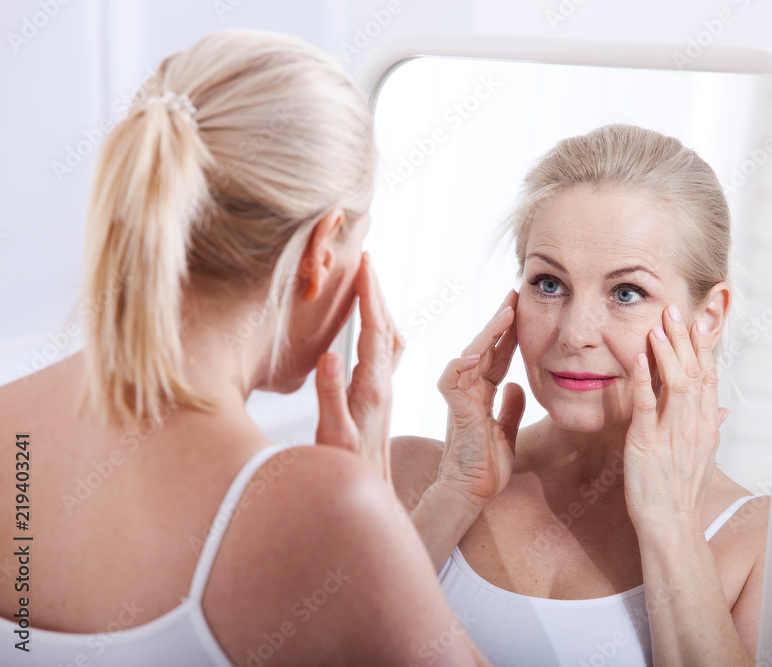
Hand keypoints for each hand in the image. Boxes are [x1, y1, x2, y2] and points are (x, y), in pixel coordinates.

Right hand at [315, 253, 403, 481]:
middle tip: (367, 259)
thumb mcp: (333, 436)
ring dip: (380, 307)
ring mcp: (382, 391)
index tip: (365, 262)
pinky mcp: (378, 398)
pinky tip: (371, 324)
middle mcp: (383, 385)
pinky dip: (378, 328)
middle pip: (387, 327)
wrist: (370, 501)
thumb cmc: (347, 472)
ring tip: (368, 280)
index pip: (374, 330)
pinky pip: (384, 353)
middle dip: (377, 291)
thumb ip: (330, 396)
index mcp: (372, 388)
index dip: (370, 295)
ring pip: (389, 339)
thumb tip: (331, 354)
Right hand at [435, 290, 524, 507]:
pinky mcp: (455, 412)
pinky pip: (451, 382)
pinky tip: (474, 354)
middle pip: (483, 347)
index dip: (509, 333)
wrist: (471, 493)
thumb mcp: (507, 431)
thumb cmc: (485, 467)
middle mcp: (469, 391)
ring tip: (505, 312)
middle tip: (515, 294)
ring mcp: (460, 399)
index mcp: (483, 394)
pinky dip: (459, 366)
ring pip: (468, 356)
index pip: (496, 355)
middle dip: (499, 320)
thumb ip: (511, 407)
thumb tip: (518, 385)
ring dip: (486, 334)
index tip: (522, 308)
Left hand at [624, 304, 727, 526]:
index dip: (704, 348)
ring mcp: (672, 434)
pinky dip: (643, 381)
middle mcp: (694, 426)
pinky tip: (638, 359)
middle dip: (685, 339)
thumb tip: (722, 408)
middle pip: (694, 373)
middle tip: (675, 310)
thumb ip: (712, 427)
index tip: (700, 321)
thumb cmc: (682, 492)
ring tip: (658, 326)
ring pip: (676, 384)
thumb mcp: (703, 456)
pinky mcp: (646, 444)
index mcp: (707, 427)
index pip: (709, 378)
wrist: (671, 524)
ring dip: (667, 352)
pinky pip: (647, 407)